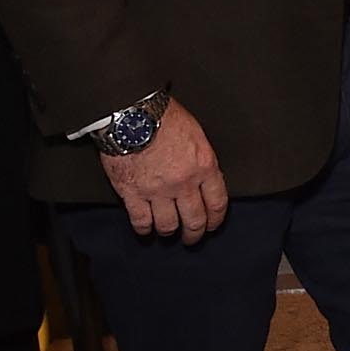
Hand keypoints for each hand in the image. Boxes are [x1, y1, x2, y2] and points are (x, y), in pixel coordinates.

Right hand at [102, 99, 228, 242]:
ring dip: (169, 231)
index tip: (212, 225)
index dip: (216, 219)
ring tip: (167, 232)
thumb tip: (204, 179)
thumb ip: (202, 160)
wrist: (132, 112)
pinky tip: (145, 228)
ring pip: (168, 225)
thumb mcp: (196, 135)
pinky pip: (141, 221)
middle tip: (192, 238)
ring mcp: (157, 191)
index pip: (217, 202)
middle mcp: (184, 183)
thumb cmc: (164, 117)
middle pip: (194, 220)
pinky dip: (144, 228)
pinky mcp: (132, 192)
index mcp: (204, 166)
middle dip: (194, 233)